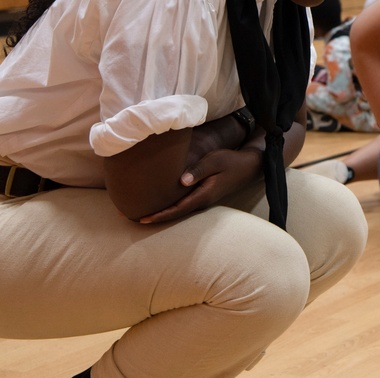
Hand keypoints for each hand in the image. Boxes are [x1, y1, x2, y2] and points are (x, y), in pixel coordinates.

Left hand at [138, 147, 262, 223]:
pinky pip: (182, 204)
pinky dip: (169, 205)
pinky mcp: (203, 194)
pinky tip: (160, 202)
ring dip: (160, 212)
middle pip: (174, 213)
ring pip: (178, 210)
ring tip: (139, 211)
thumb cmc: (232, 161)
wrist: (250, 166)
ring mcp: (203, 199)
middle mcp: (202, 201)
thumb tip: (181, 181)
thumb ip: (198, 170)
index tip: (141, 219)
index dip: (159, 215)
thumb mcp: (216, 161)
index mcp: (203, 195)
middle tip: (129, 217)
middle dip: (153, 216)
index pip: (177, 209)